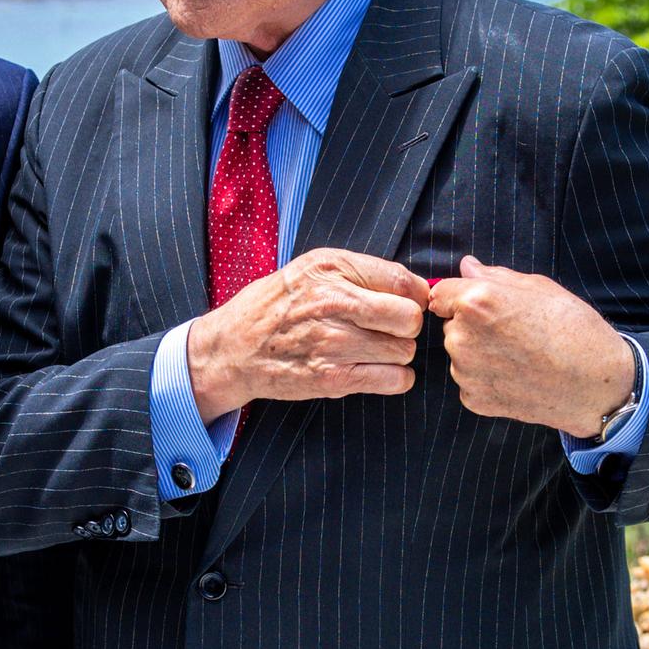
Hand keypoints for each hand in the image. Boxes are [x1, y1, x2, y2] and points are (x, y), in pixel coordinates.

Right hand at [186, 248, 430, 425]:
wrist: (233, 348)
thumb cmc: (274, 306)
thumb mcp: (310, 269)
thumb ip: (358, 272)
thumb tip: (414, 287)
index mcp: (331, 268)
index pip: (403, 281)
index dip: (415, 296)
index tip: (406, 303)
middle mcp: (334, 301)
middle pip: (409, 317)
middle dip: (406, 325)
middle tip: (389, 329)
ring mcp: (333, 342)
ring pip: (403, 350)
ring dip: (396, 353)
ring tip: (373, 350)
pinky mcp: (332, 378)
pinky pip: (394, 380)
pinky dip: (395, 379)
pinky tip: (377, 371)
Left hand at [428, 255, 634, 435]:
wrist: (596, 384)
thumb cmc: (574, 329)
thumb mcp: (540, 288)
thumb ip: (495, 276)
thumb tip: (467, 266)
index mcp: (475, 302)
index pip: (439, 294)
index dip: (459, 297)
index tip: (479, 305)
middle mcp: (461, 337)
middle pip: (451, 325)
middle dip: (473, 326)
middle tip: (513, 333)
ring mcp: (465, 372)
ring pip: (460, 354)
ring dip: (479, 353)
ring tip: (519, 356)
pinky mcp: (473, 399)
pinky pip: (471, 381)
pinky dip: (487, 379)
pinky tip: (518, 377)